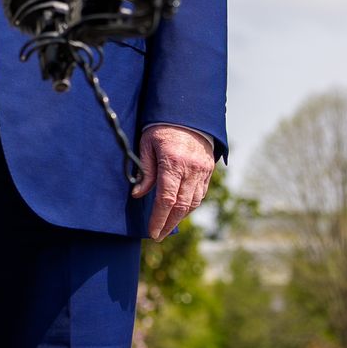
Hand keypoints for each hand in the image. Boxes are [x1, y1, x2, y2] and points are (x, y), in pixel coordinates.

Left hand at [130, 124, 215, 240]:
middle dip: (169, 224)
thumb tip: (138, 194)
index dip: (159, 219)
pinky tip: (180, 210)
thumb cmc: (162, 127)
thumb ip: (145, 170)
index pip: (166, 199)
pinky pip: (200, 194)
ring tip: (167, 225)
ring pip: (193, 203)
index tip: (152, 232)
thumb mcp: (146, 144)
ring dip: (180, 217)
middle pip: (181, 206)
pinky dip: (190, 206)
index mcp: (173, 162)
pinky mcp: (209, 170)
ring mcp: (202, 171)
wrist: (189, 111)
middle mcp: (191, 169)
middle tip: (158, 235)